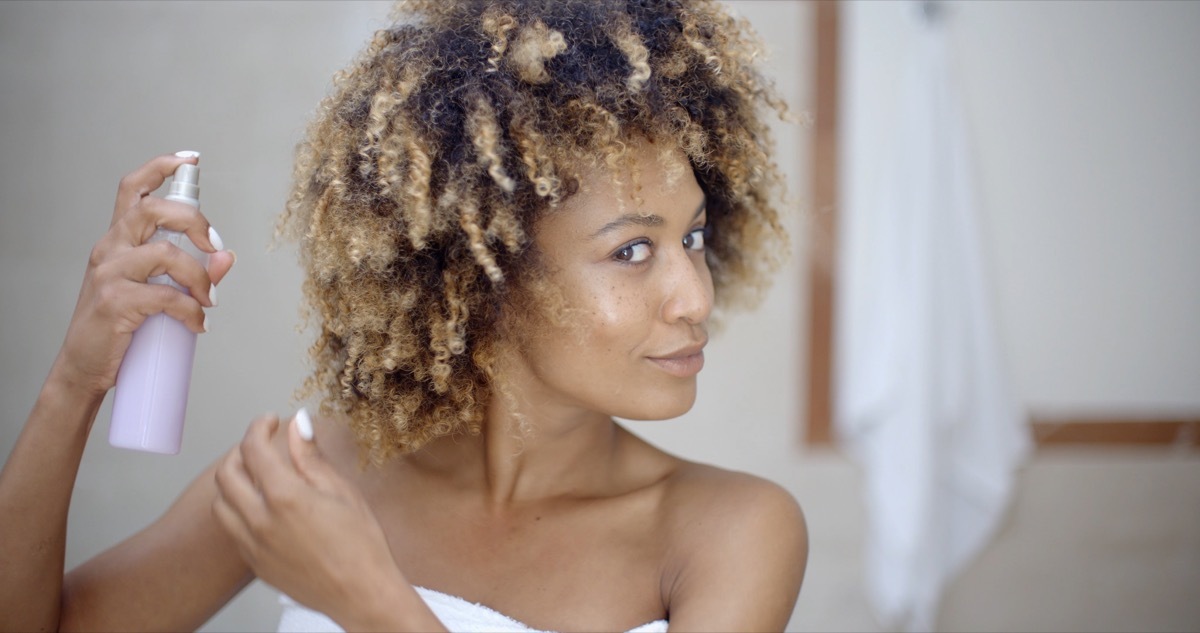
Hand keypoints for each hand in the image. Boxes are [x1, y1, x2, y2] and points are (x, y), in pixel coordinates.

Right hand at [52, 152, 234, 396]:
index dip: (160, 168)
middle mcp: (110, 249)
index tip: (189, 159)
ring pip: (165, 252)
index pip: (133, 190)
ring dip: (199, 276)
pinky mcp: (114, 302)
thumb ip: (192, 272)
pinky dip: (191, 310)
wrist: (84, 368)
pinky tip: (198, 324)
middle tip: (215, 245)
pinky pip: (166, 296)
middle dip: (193, 221)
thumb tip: (227, 257)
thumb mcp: (155, 292)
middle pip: (152, 209)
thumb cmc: (119, 326)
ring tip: (210, 300)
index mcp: (118, 241)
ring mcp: (109, 274)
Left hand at [212, 412, 408, 625]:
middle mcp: (261, 521)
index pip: (254, 449)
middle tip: (261, 445)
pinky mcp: (255, 565)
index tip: (270, 421)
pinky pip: (233, 530)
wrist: (361, 595)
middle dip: (240, 451)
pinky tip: (262, 507)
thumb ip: (311, 456)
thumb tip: (298, 423)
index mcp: (285, 497)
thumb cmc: (361, 545)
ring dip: (233, 482)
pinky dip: (238, 510)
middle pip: (227, 474)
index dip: (259, 427)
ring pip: (222, 504)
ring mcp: (254, 546)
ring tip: (256, 475)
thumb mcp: (341, 491)